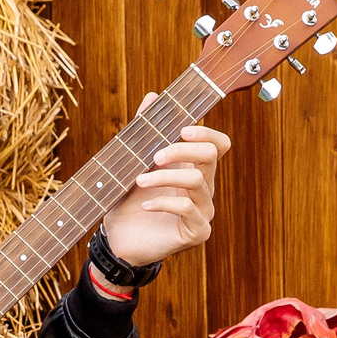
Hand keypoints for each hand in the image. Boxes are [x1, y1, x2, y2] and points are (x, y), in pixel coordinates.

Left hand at [99, 94, 231, 267]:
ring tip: (139, 181)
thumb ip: (144, 132)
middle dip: (180, 150)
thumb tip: (153, 96)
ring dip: (164, 176)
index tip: (181, 129)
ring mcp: (203, 211)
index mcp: (194, 169)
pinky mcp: (197, 232)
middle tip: (153, 157)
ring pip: (197, 181)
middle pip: (210, 156)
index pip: (218, 144)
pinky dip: (164, 202)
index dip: (206, 132)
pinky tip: (145, 205)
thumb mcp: (132, 163)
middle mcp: (204, 188)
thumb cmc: (128, 203)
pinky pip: (188, 209)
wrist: (118, 241)